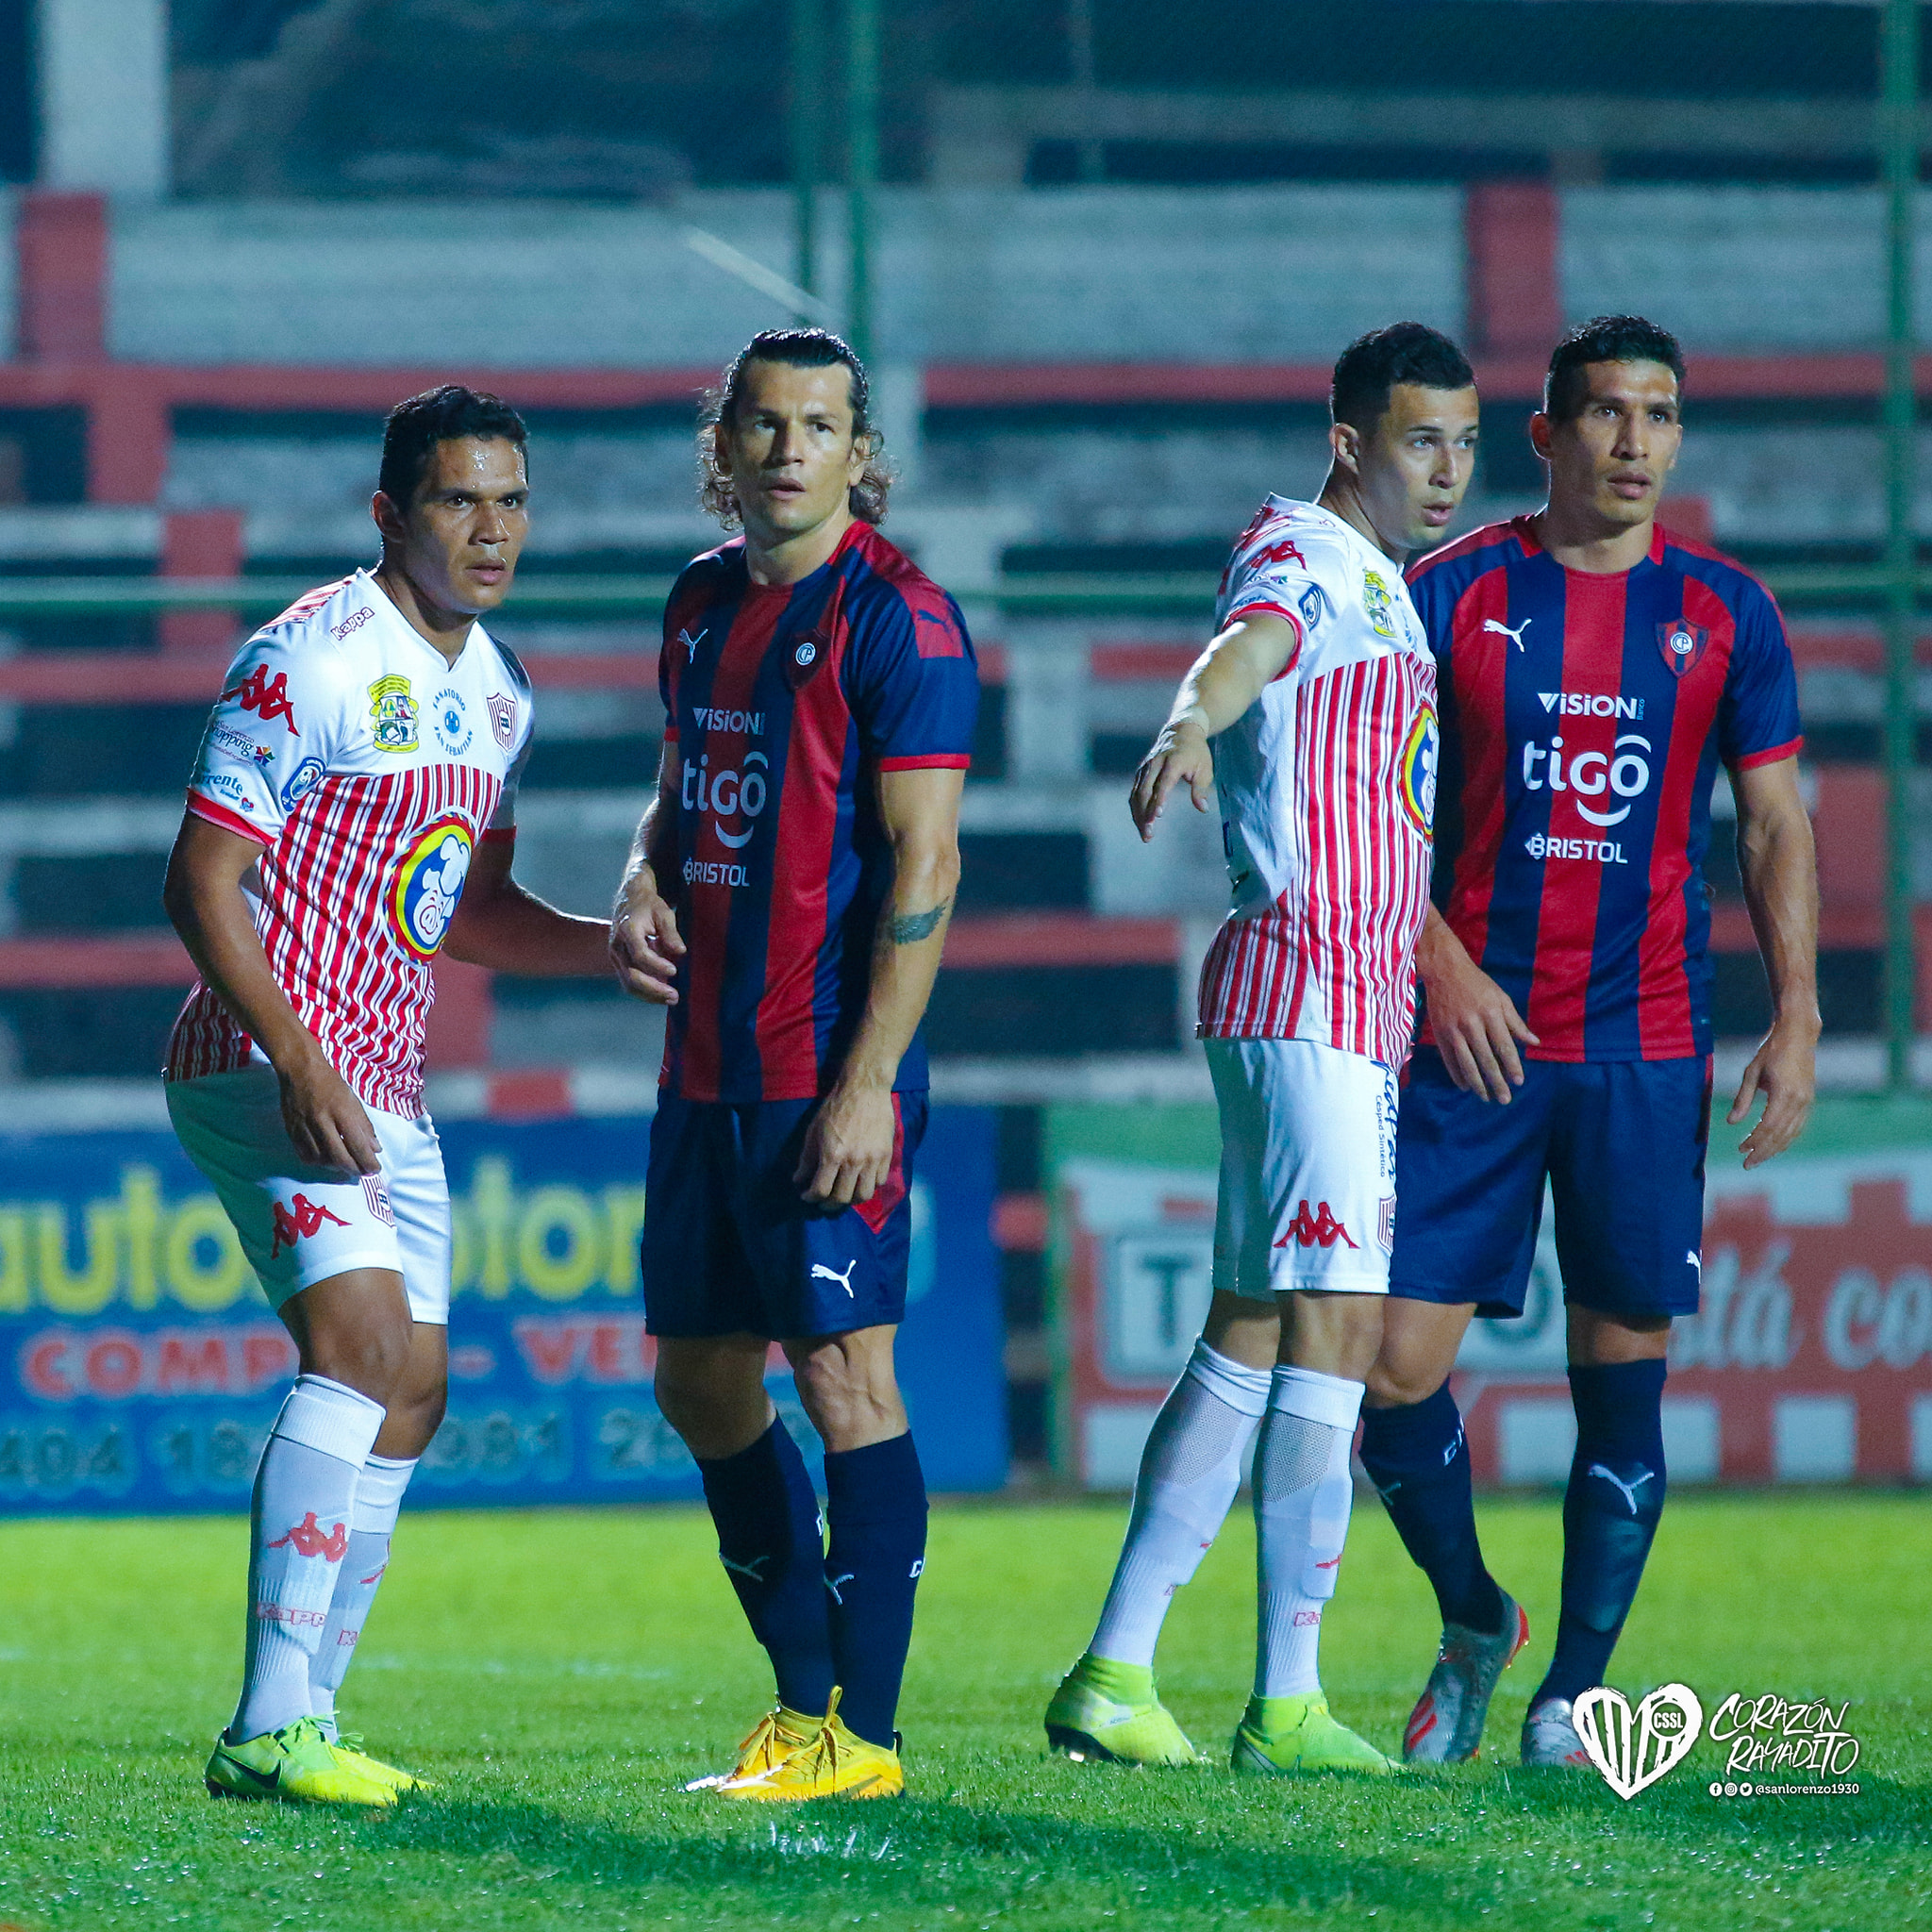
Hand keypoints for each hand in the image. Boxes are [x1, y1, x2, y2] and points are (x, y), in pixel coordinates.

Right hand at [278, 1051, 382, 1174]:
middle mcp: (322, 1122)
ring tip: (347, 1165)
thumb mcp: (353, 1100)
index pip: (358, 1144)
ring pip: (322, 1159)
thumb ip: (364, 1126)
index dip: (368, 1161)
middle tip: (363, 1172)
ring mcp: (304, 1127)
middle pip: (339, 1156)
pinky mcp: (292, 1131)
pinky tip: (327, 1160)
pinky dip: (318, 1162)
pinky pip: (305, 1155)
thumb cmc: (331, 1083)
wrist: (300, 1070)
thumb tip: (375, 1149)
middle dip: (354, 1169)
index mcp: (341, 1111)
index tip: (375, 1169)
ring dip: (336, 1166)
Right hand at [609, 867, 684, 1004]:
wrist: (629, 901)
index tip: (674, 970)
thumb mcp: (663, 913)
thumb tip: (681, 952)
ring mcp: (615, 956)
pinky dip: (645, 992)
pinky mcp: (619, 963)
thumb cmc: (648, 906)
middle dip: (654, 988)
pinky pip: (629, 982)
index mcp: (627, 930)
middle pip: (632, 975)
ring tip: (671, 999)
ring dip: (650, 995)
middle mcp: (617, 946)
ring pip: (628, 983)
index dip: (657, 965)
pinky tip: (661, 995)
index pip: (640, 954)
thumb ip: (671, 933)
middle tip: (674, 995)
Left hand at [794, 1082, 896, 1207]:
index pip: (821, 1190)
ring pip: (864, 1195)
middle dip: (829, 1204)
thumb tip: (798, 1180)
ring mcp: (873, 1160)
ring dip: (851, 1199)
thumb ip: (807, 1159)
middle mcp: (854, 1161)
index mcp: (833, 1155)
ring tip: (844, 1194)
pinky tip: (860, 1180)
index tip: (807, 1196)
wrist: (865, 1090)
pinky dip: (868, 1185)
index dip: (811, 1197)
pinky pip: (879, 1182)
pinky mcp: (887, 1155)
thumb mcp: (814, 1131)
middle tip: (824, 1201)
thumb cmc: (835, 1108)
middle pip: (842, 1198)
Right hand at [1129, 718, 1213, 841]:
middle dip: (1145, 814)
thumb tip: (1203, 808)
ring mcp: (1146, 767)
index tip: (1157, 817)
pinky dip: (1136, 808)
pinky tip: (1141, 822)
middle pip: (1146, 791)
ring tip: (1145, 834)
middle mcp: (1155, 763)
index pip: (1163, 784)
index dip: (1159, 800)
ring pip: (1137, 794)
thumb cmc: (1196, 752)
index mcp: (1173, 761)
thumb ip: (1201, 789)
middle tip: (1148, 834)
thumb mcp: (1205, 768)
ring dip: (1139, 815)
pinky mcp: (1141, 772)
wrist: (1181, 730)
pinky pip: (1135, 792)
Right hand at [1421, 927, 1538, 1102]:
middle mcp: (1472, 1024)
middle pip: (1486, 1059)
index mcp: (1491, 1014)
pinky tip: (1465, 1086)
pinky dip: (1457, 1074)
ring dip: (1477, 1083)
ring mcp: (1453, 1030)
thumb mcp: (1501, 998)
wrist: (1444, 971)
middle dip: (1496, 1082)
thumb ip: (1516, 1023)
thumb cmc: (1477, 984)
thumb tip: (1534, 1043)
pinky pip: (1449, 1059)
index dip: (1512, 1066)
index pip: (1504, 1046)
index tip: (1518, 1082)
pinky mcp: (1440, 1033)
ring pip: (1466, 1063)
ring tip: (1486, 1098)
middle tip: (1504, 1099)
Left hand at [1728, 1017, 1817, 1168]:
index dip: (1755, 1141)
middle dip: (1764, 1151)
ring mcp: (1807, 1101)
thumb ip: (1742, 1098)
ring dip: (1775, 1148)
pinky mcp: (1809, 1100)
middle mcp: (1800, 1100)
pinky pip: (1798, 1126)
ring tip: (1757, 1158)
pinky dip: (1786, 1138)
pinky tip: (1774, 1145)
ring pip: (1791, 1133)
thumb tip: (1731, 1123)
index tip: (1741, 1150)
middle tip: (1747, 1164)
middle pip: (1781, 1134)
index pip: (1769, 1126)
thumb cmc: (1770, 1051)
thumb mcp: (1751, 1072)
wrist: (1798, 1035)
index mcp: (1785, 1093)